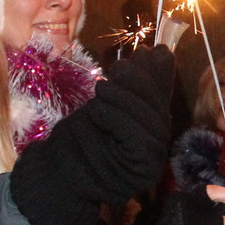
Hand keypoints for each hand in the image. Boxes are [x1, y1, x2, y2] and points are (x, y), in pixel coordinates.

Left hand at [10, 45, 174, 224]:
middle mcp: (158, 145)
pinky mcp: (143, 170)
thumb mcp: (107, 103)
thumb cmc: (83, 136)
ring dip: (122, 97)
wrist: (61, 172)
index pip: (163, 96)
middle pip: (158, 107)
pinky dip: (116, 118)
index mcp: (153, 127)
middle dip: (139, 81)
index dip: (155, 74)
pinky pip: (136, 136)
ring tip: (102, 89)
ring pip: (149, 119)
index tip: (145, 53)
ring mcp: (153, 160)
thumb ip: (131, 84)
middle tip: (117, 69)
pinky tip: (99, 112)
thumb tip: (157, 52)